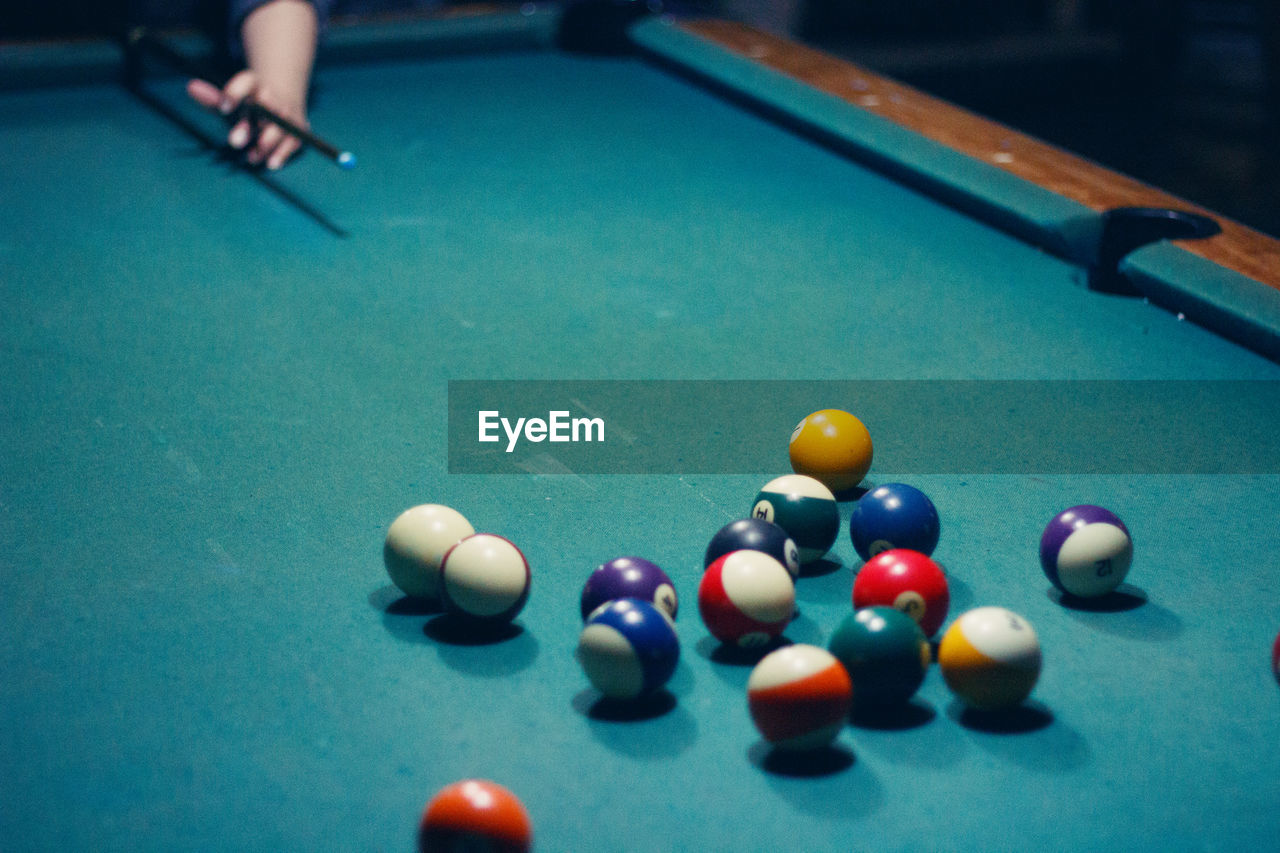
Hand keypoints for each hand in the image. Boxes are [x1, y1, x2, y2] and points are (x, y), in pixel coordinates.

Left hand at [187, 71, 307, 169]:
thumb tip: (190, 88)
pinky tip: (271, 162)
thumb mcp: (231, 100)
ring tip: (251, 157)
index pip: (247, 82)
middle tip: (234, 142)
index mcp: (255, 84)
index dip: (235, 92)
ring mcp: (289, 114)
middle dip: (252, 124)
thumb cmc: (250, 105)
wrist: (283, 100)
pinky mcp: (299, 129)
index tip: (224, 107)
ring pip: (282, 126)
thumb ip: (213, 99)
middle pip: (267, 106)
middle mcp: (274, 97)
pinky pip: (294, 141)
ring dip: (267, 142)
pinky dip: (283, 153)